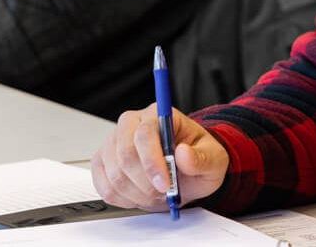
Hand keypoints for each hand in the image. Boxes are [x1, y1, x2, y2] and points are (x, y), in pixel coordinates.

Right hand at [90, 104, 229, 211]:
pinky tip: (141, 195)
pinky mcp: (102, 162)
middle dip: (146, 182)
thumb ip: (201, 158)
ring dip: (138, 193)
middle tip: (164, 193)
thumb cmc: (197, 159)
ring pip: (115, 174)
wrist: (185, 173)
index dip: (153, 162)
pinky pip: (105, 187)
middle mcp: (130, 125)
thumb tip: (184, 154)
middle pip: (125, 155)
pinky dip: (125, 199)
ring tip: (157, 194)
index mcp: (157, 115)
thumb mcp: (213, 160)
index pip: (144, 134)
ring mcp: (112, 143)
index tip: (166, 184)